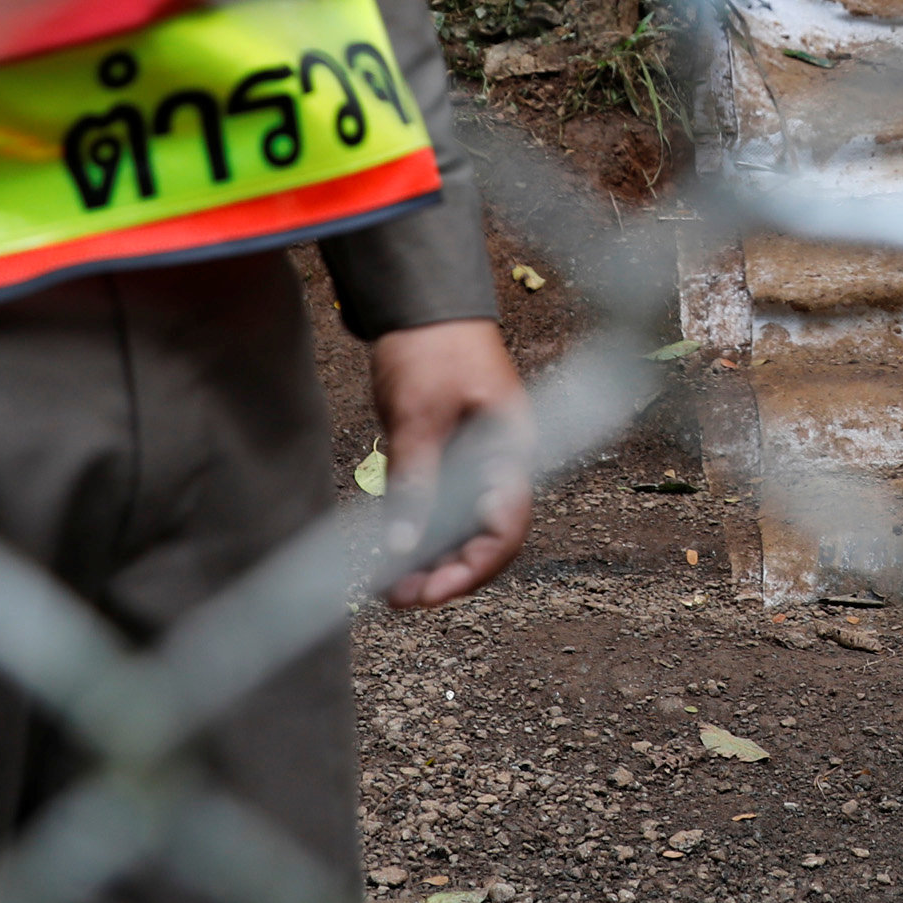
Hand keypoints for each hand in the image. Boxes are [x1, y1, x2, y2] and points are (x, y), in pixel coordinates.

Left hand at [369, 319, 532, 609]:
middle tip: (399, 598)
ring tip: (390, 587)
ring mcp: (477, 462)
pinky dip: (420, 533)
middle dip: (448, 573)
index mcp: (512, 450)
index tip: (430, 593)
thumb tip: (405, 546)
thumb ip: (416, 480)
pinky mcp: (451, 458)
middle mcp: (501, 463)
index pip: (506, 527)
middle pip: (486, 537)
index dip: (473, 568)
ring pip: (464, 528)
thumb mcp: (419, 416)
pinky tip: (391, 554)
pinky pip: (443, 508)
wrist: (423, 305)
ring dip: (432, 559)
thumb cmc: (433, 348)